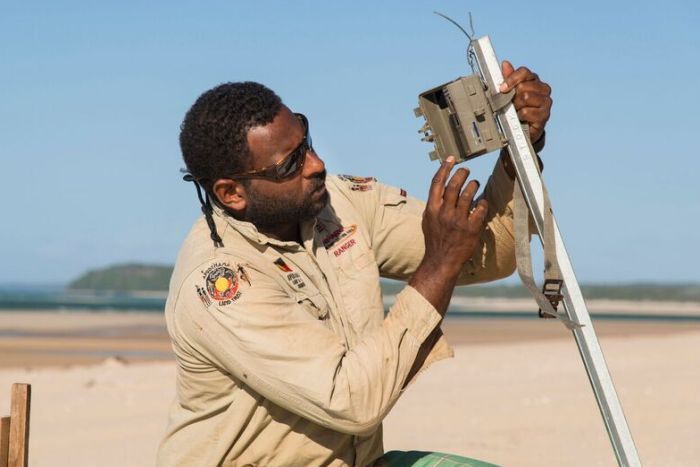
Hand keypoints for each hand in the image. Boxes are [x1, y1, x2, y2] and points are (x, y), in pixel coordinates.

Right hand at [420, 157, 487, 275]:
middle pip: (454, 185)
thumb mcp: (428, 220)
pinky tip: (482, 202)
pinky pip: (480, 208)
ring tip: (475, 184)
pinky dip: (482, 202)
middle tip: (466, 171)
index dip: (444, 168)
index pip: (437, 183)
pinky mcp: (471, 228)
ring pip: (468, 194)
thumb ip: (433, 204)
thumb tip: (439, 188)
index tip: (451, 159)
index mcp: (432, 209)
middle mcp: (444, 212)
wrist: (441, 261)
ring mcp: (458, 220)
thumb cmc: (435, 240)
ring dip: (473, 185)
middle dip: (461, 174)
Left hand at [499, 61, 551, 142]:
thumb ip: (509, 78)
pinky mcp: (545, 115)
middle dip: (513, 96)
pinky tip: (521, 118)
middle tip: (510, 103)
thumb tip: (505, 64)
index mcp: (534, 80)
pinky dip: (520, 116)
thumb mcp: (511, 92)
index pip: (524, 72)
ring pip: (525, 97)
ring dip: (516, 106)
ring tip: (516, 111)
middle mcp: (543, 89)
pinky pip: (527, 111)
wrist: (524, 128)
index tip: (502, 88)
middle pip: (523, 86)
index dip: (511, 79)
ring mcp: (546, 102)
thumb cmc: (518, 108)